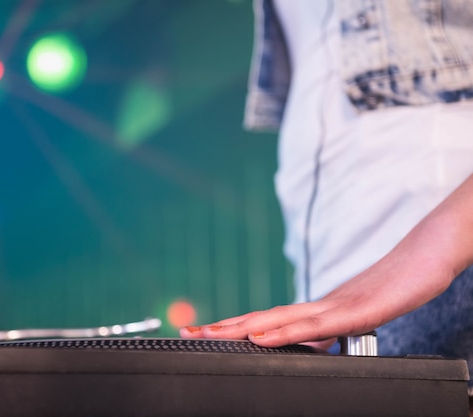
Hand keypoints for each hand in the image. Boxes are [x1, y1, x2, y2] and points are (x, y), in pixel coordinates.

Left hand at [182, 174, 472, 347]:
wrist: (425, 259)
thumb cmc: (393, 285)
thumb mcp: (354, 318)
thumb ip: (326, 331)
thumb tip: (305, 346)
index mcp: (314, 310)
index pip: (266, 321)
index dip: (233, 327)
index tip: (203, 332)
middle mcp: (315, 305)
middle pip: (261, 318)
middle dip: (222, 327)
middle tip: (187, 331)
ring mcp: (333, 306)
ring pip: (278, 319)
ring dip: (241, 328)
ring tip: (209, 333)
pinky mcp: (355, 311)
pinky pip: (313, 324)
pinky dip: (282, 331)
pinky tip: (259, 336)